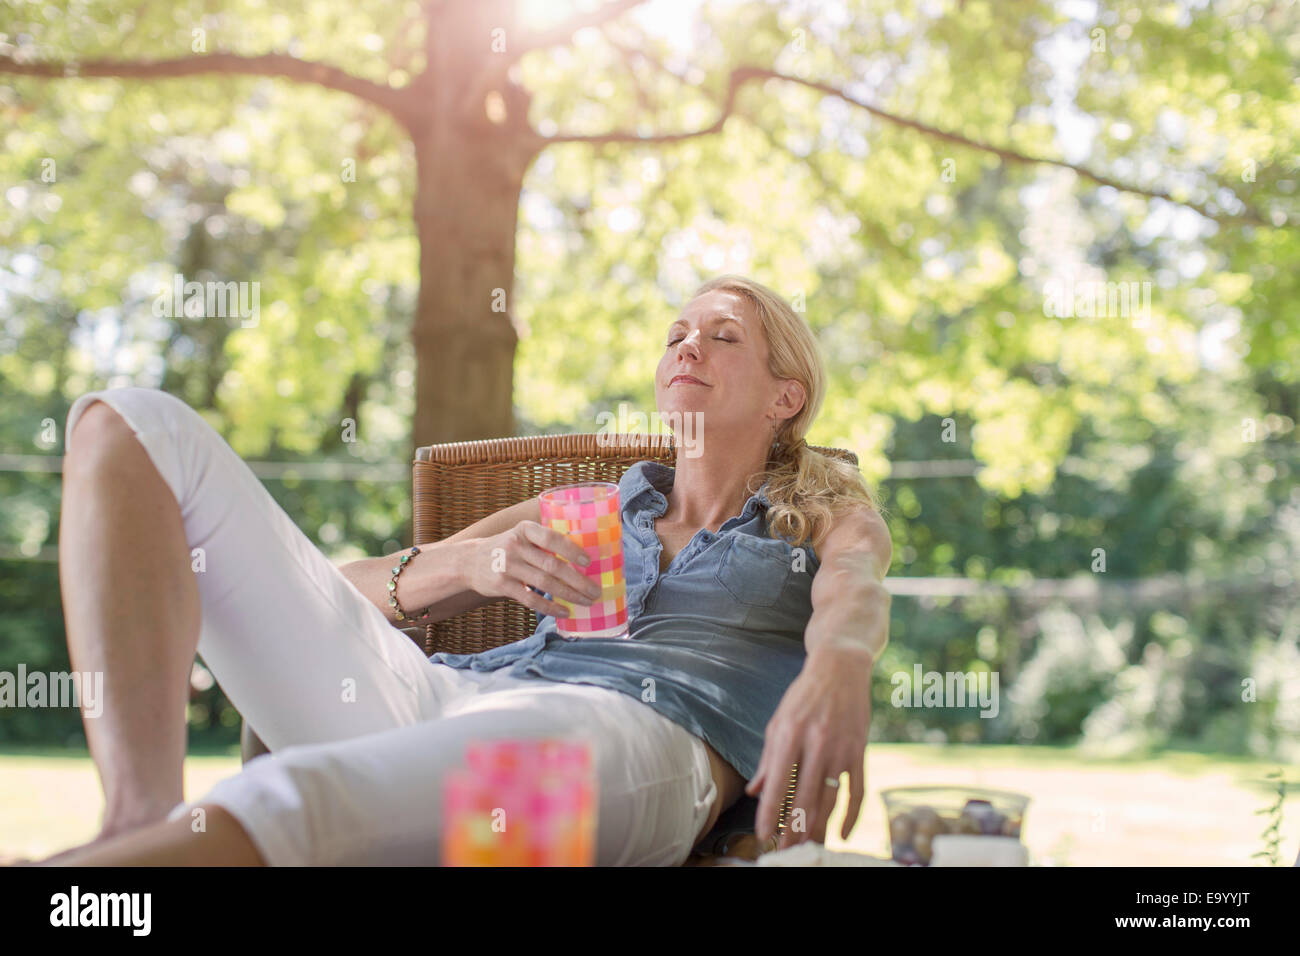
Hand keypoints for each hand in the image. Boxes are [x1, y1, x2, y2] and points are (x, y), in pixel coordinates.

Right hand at [464, 520, 602, 618]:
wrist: (469, 561)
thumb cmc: (507, 549)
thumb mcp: (521, 535)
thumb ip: (544, 543)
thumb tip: (583, 559)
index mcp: (525, 529)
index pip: (551, 537)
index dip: (571, 549)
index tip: (589, 561)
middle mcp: (515, 545)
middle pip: (552, 564)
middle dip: (578, 580)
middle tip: (596, 590)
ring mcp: (507, 566)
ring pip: (545, 583)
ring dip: (569, 594)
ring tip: (586, 601)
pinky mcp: (501, 585)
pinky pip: (531, 599)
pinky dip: (550, 607)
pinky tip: (565, 611)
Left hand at [744, 645, 873, 849]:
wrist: (841, 668)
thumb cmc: (804, 695)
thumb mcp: (779, 720)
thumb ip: (768, 758)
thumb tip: (755, 791)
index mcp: (790, 733)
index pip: (777, 782)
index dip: (769, 811)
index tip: (762, 833)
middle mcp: (816, 743)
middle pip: (804, 797)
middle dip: (793, 829)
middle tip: (785, 851)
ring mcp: (841, 748)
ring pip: (830, 799)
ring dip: (819, 828)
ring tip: (809, 847)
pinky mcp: (860, 752)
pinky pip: (857, 792)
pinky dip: (852, 817)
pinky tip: (843, 834)